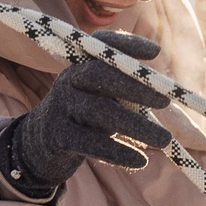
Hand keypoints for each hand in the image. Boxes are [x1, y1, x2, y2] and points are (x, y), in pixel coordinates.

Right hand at [0, 31, 169, 194]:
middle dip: (135, 85)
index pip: (101, 45)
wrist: (39, 145)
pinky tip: (141, 160)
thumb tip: (166, 95)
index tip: (156, 52)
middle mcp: (68, 80)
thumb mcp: (103, 99)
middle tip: (166, 101)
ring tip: (165, 139)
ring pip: (99, 111)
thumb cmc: (84, 118)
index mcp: (81, 66)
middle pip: (100, 74)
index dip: (128, 45)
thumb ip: (126, 93)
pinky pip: (89, 143)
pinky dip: (118, 152)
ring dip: (135, 125)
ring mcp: (61, 107)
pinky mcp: (57, 136)